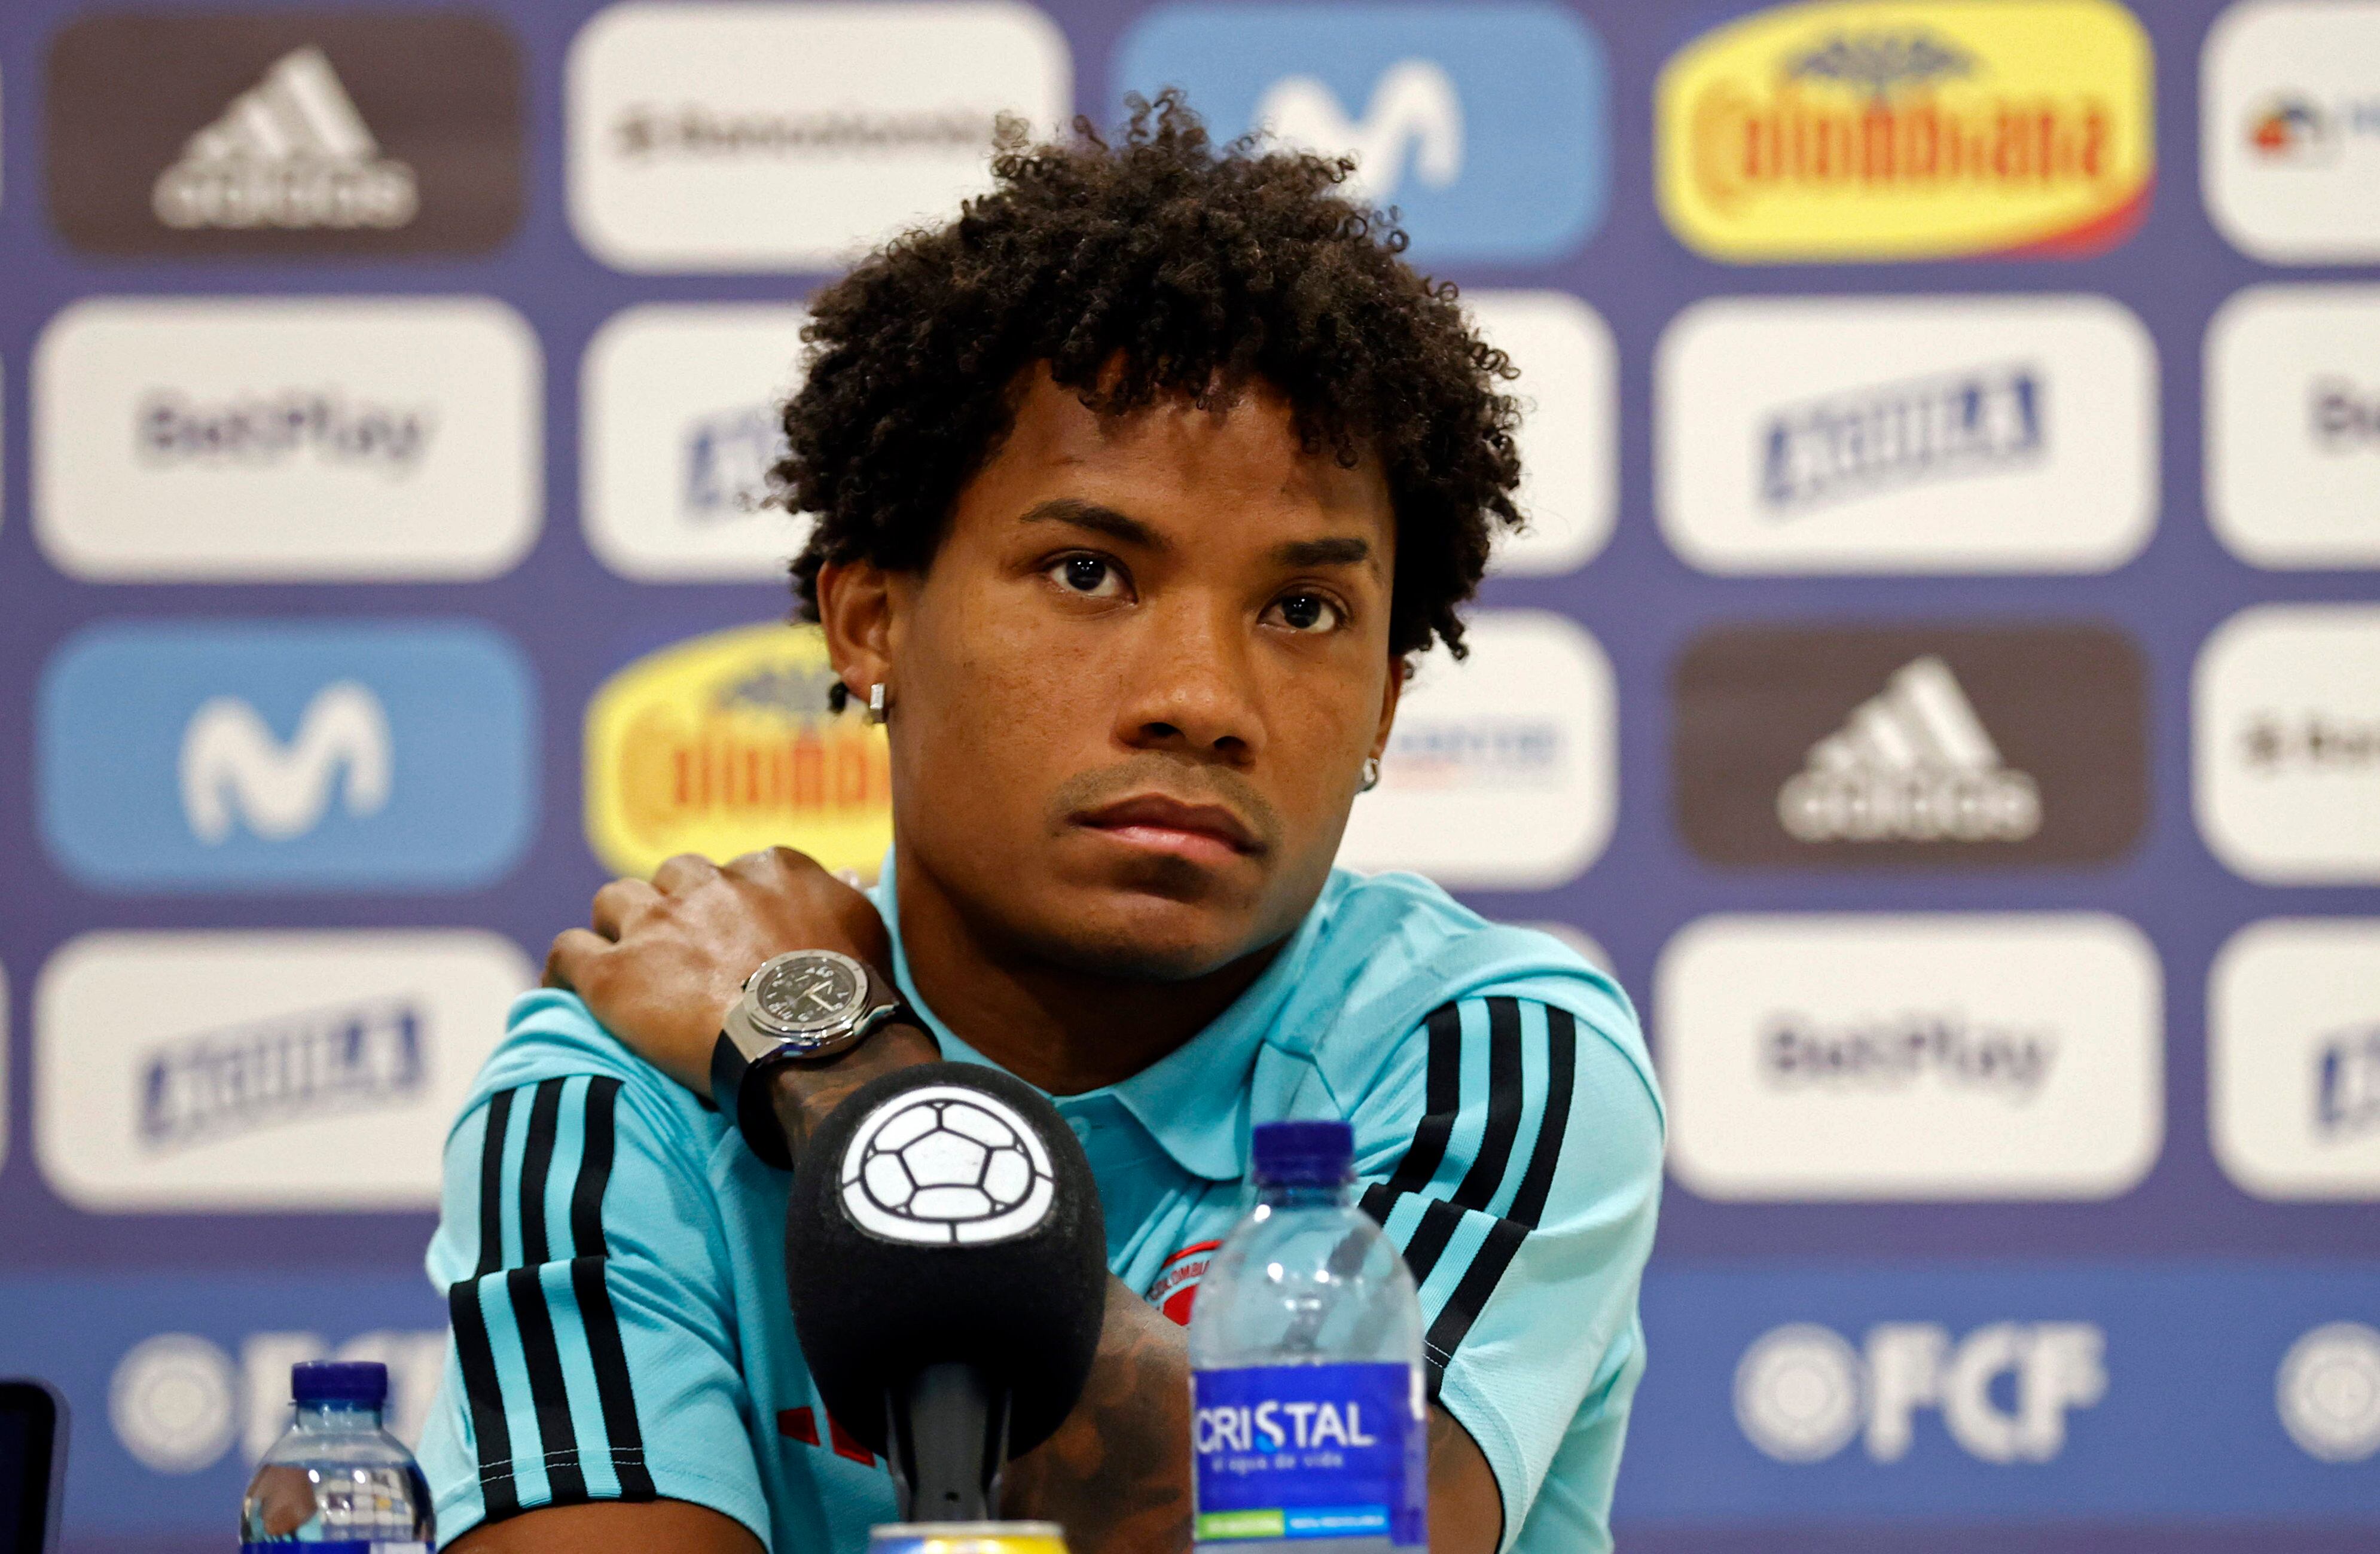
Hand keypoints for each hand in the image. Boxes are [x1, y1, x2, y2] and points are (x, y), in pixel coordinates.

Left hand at [545, 847, 897, 1094]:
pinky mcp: (614, 975)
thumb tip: (846, 875)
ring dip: (620, 927)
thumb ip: (844, 895)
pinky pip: (568, 953)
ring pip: (615, 902)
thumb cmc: (851, 1000)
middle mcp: (709, 884)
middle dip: (673, 906)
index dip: (730, 904)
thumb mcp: (867, 930)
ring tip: (626, 962)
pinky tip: (563, 985)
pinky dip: (563, 968)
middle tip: (681, 951)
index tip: (734, 936)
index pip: (735, 870)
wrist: (816, 1052)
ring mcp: (657, 926)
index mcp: (769, 869)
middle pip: (672, 877)